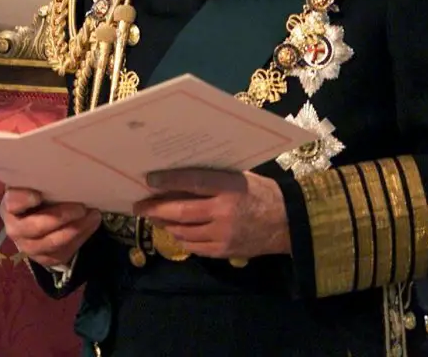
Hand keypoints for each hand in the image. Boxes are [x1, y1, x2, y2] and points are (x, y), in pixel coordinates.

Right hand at [0, 187, 101, 267]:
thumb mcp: (34, 185)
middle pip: (37, 226)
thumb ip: (41, 181)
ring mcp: (29, 247)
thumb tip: (65, 170)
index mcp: (10, 205)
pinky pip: (66, 250)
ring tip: (93, 214)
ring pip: (54, 241)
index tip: (38, 195)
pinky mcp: (45, 258)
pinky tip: (92, 223)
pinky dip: (82, 236)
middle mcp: (15, 229)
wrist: (36, 222)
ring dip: (77, 227)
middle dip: (61, 216)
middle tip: (81, 207)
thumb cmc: (37, 195)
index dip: (24, 200)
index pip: (13, 203)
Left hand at [133, 169, 290, 260]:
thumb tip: (177, 177)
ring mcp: (224, 234)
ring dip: (165, 224)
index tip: (148, 180)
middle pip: (181, 211)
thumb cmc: (261, 193)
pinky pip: (194, 247)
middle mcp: (224, 211)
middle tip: (138, 206)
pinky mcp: (225, 251)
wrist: (289, 223)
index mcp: (229, 187)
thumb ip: (212, 178)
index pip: (192, 181)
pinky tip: (175, 231)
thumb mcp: (239, 177)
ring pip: (183, 231)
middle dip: (155, 209)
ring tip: (155, 218)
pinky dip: (181, 238)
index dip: (167, 181)